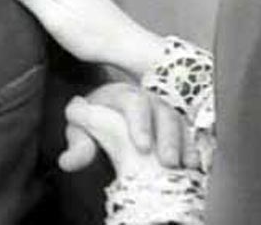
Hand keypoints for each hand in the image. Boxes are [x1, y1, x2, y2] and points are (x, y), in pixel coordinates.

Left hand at [58, 83, 199, 171]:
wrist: (107, 117)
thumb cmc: (91, 124)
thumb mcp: (80, 133)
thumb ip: (78, 146)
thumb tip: (67, 161)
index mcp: (121, 95)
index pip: (132, 103)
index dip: (139, 123)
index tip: (142, 146)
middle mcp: (145, 98)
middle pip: (161, 110)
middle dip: (165, 136)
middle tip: (166, 160)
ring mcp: (162, 110)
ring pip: (177, 121)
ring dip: (181, 143)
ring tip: (182, 165)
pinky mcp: (174, 124)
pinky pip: (188, 132)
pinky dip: (191, 147)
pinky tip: (193, 164)